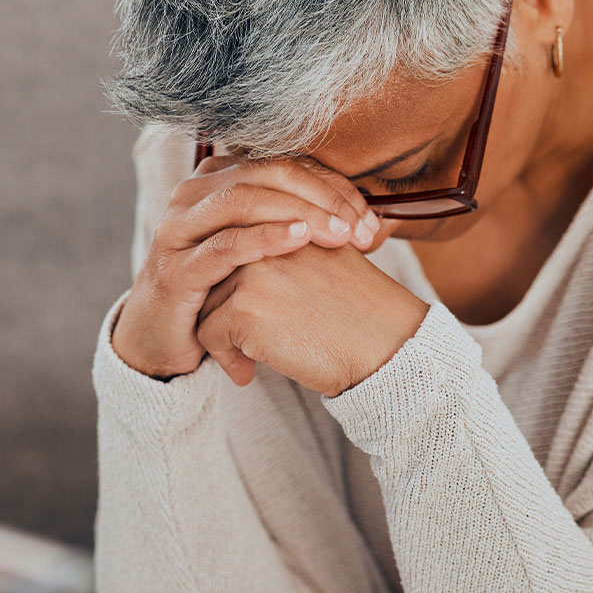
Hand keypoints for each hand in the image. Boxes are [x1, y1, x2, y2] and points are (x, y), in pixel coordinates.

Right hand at [112, 151, 382, 384]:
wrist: (168, 337)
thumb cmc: (226, 290)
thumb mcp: (267, 251)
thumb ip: (307, 225)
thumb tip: (375, 220)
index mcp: (218, 179)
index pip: (285, 163)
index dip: (332, 185)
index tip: (371, 219)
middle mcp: (193, 194)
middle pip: (267, 173)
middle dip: (321, 196)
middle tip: (360, 227)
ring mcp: (179, 229)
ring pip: (243, 200)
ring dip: (298, 213)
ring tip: (339, 234)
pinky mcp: (175, 269)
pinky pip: (224, 245)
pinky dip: (265, 238)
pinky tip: (299, 241)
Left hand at [196, 242, 428, 396]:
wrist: (387, 346)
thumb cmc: (362, 311)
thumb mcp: (325, 261)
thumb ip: (285, 253)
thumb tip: (241, 275)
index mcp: (284, 220)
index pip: (235, 245)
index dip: (235, 283)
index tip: (250, 313)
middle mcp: (263, 238)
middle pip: (214, 273)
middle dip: (223, 309)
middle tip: (241, 340)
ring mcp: (250, 272)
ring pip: (205, 303)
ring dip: (221, 336)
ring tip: (247, 358)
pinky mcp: (243, 308)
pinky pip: (208, 334)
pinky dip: (225, 358)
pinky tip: (248, 373)